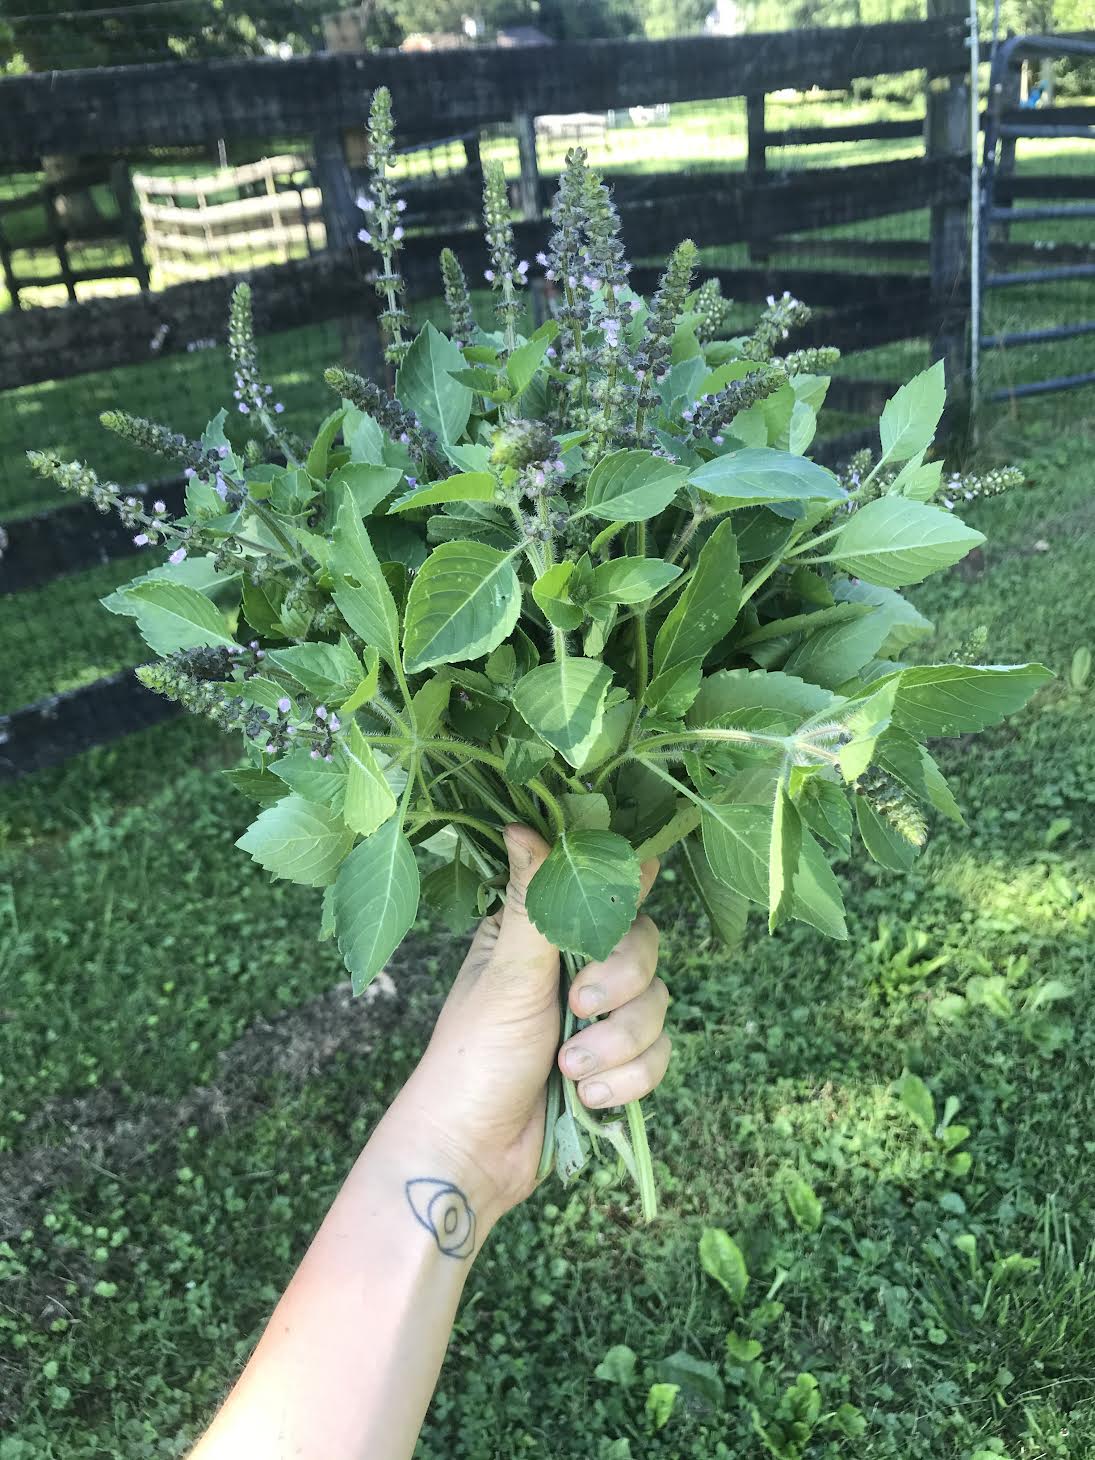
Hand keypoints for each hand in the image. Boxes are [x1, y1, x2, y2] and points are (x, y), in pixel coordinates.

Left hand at [392, 824, 669, 1222]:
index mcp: (539, 930)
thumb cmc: (473, 1055)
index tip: (647, 875)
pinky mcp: (616, 1064)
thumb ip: (533, 902)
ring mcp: (598, 1017)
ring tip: (570, 1071)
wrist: (472, 1154)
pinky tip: (586, 1098)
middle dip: (620, 983)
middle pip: (644, 946)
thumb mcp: (506, 973)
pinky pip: (658, 1056)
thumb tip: (523, 823)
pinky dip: (626, 1080)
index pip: (602, 888)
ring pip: (657, 1006)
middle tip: (579, 1007)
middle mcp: (573, 966)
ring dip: (617, 1044)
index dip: (628, 885)